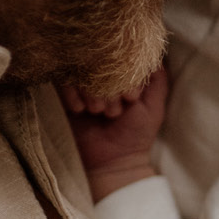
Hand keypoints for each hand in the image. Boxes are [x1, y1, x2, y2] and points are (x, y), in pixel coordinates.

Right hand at [60, 65, 169, 197]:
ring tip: (98, 112)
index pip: (123, 57)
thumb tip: (156, 55)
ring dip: (90, 90)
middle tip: (113, 110)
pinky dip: (71, 94)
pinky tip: (80, 110)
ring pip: (80, 69)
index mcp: (123, 77)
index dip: (128, 74)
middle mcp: (102, 77)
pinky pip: (61, 81)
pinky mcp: (64, 95)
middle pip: (99, 61)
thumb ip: (157, 82)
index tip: (131, 98)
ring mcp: (82, 85)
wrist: (111, 162)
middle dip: (107, 86)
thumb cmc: (135, 135)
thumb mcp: (153, 108)